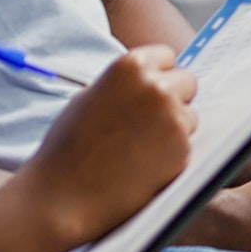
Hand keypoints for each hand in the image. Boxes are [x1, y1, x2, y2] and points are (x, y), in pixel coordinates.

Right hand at [18, 45, 196, 248]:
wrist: (61, 195)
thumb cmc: (67, 147)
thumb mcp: (90, 98)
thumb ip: (123, 86)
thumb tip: (150, 83)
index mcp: (130, 66)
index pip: (167, 57)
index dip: (159, 76)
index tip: (151, 93)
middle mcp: (156, 86)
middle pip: (187, 82)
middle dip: (174, 100)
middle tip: (150, 124)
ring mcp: (172, 118)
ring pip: (189, 116)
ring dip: (174, 129)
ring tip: (139, 150)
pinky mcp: (181, 150)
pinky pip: (187, 146)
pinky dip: (172, 156)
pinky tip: (143, 167)